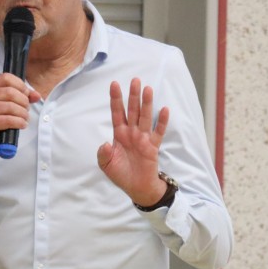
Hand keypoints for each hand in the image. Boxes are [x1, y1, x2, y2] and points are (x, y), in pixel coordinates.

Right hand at [0, 73, 40, 160]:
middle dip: (24, 102)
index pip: (7, 78)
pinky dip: (19, 122)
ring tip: (24, 118)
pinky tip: (21, 124)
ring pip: (11, 106)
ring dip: (23, 114)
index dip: (21, 86)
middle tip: (26, 110)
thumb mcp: (11, 104)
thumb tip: (36, 95)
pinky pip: (9, 119)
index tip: (26, 95)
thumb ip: (24, 96)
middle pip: (11, 92)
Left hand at [97, 78, 169, 204]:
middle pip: (133, 110)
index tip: (114, 84)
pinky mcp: (153, 147)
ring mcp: (143, 138)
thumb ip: (103, 154)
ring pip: (145, 117)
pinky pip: (158, 132)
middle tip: (135, 80)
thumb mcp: (106, 165)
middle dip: (133, 96)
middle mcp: (131, 133)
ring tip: (148, 89)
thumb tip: (105, 143)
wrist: (136, 188)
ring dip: (147, 103)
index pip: (117, 113)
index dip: (116, 99)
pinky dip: (162, 121)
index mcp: (119, 134)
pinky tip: (164, 109)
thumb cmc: (121, 174)